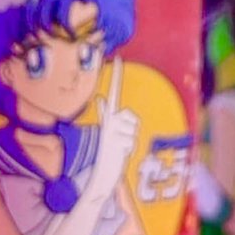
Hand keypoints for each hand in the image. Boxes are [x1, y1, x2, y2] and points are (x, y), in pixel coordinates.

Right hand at [90, 58, 138, 198]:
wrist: (101, 175)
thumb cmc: (109, 155)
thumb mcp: (110, 135)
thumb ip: (108, 117)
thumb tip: (101, 99)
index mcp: (108, 117)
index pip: (113, 93)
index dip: (116, 76)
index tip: (117, 58)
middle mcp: (108, 121)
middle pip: (132, 118)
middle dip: (132, 130)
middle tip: (121, 142)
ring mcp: (110, 132)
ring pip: (133, 130)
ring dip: (131, 142)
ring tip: (120, 150)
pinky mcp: (113, 141)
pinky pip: (131, 141)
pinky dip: (129, 150)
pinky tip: (120, 155)